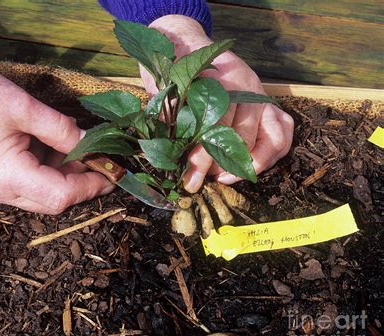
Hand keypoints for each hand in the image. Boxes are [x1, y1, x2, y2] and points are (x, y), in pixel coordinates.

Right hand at [0, 62, 113, 213]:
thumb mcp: (26, 107)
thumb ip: (63, 130)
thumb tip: (92, 143)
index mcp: (7, 174)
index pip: (60, 195)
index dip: (91, 186)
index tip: (112, 173)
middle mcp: (2, 191)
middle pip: (54, 201)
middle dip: (83, 184)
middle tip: (102, 162)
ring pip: (45, 196)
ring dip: (68, 177)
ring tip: (82, 151)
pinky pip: (33, 186)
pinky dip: (52, 172)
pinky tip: (60, 151)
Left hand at [142, 15, 293, 192]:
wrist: (185, 43)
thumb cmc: (172, 68)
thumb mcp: (165, 91)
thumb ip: (173, 122)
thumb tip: (174, 160)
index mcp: (220, 82)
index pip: (216, 129)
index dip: (202, 160)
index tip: (189, 180)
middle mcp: (248, 88)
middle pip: (243, 139)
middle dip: (222, 167)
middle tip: (201, 180)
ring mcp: (261, 95)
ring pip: (272, 139)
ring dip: (252, 165)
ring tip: (226, 177)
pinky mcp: (267, 102)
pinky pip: (283, 130)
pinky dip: (271, 153)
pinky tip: (250, 165)